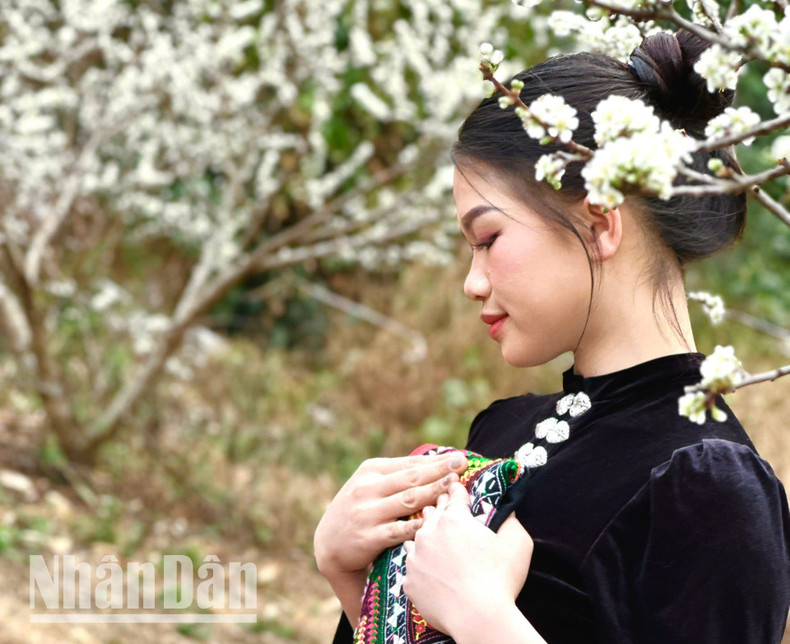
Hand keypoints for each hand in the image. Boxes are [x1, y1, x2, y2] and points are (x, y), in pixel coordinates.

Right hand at [313, 452, 467, 578]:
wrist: (329, 544)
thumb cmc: (360, 509)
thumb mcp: (370, 486)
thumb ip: (397, 476)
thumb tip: (437, 463)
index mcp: (370, 470)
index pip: (409, 464)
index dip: (436, 461)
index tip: (458, 457)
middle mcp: (367, 488)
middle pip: (411, 478)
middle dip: (439, 470)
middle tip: (462, 464)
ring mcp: (367, 512)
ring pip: (408, 500)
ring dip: (434, 492)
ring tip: (454, 487)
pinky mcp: (369, 536)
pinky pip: (399, 530)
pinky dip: (419, 525)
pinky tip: (436, 521)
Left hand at [402, 482, 533, 640]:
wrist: (477, 617)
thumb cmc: (500, 579)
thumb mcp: (518, 542)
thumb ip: (511, 520)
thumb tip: (508, 510)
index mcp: (454, 519)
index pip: (455, 495)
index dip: (457, 489)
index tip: (456, 484)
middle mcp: (429, 533)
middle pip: (433, 512)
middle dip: (440, 507)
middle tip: (443, 503)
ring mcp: (416, 557)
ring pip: (416, 537)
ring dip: (425, 534)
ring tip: (430, 534)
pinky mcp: (410, 580)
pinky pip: (411, 566)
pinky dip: (419, 564)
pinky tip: (424, 566)